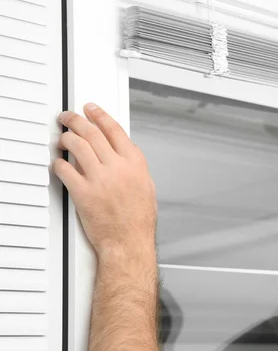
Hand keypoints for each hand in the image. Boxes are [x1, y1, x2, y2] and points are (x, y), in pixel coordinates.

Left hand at [53, 103, 156, 261]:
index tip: (91, 109)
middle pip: (92, 133)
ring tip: (62, 137)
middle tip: (69, 117)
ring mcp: (100, 179)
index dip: (100, 115)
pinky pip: (65, 170)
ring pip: (77, 146)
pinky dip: (59, 163)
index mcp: (135, 163)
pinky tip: (58, 163)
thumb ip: (134, 165)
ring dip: (66, 138)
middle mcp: (118, 167)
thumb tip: (124, 152)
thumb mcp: (146, 185)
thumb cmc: (138, 218)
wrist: (128, 240)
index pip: (114, 129)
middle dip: (77, 120)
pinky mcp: (83, 192)